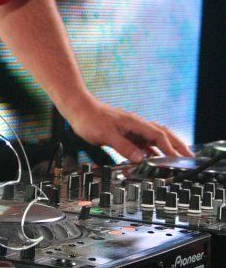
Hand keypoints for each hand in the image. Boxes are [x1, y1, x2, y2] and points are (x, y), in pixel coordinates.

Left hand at [67, 97, 192, 161]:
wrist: (77, 108)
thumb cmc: (90, 118)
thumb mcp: (107, 135)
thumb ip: (124, 147)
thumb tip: (141, 159)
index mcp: (135, 123)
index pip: (158, 136)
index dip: (169, 148)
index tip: (178, 159)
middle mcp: (135, 125)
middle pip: (162, 134)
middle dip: (176, 144)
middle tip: (189, 154)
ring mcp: (130, 129)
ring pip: (153, 138)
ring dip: (165, 147)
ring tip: (176, 158)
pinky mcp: (124, 133)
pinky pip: (142, 142)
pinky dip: (150, 150)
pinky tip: (153, 157)